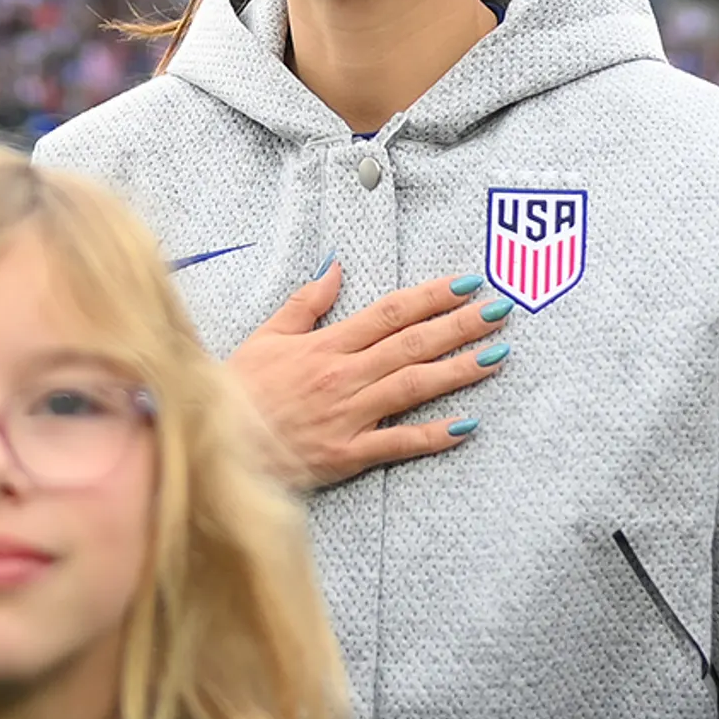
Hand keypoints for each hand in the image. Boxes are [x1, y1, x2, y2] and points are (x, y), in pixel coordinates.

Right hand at [226, 262, 512, 487]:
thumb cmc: (240, 391)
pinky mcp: (348, 453)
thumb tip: (336, 265)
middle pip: (413, 344)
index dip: (432, 296)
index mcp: (327, 344)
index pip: (390, 312)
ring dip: (459, 370)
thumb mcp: (267, 336)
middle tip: (501, 311)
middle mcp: (344, 375)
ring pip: (414, 387)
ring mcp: (349, 415)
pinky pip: (399, 443)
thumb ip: (306, 303)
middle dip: (461, 325)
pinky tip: (467, 425)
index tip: (467, 284)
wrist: (218, 446)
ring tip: (496, 356)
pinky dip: (434, 435)